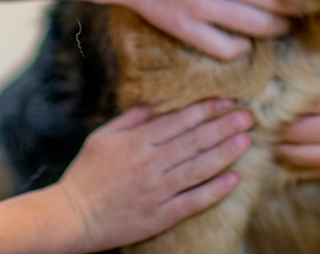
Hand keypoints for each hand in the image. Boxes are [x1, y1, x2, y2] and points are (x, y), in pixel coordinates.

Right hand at [55, 100, 250, 251]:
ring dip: (226, 153)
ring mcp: (156, 191)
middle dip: (224, 126)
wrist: (70, 217)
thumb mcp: (103, 136)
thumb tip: (156, 102)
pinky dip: (214, 190)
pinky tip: (233, 179)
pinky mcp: (159, 216)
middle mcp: (151, 163)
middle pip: (195, 140)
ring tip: (246, 141)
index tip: (228, 100)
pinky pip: (192, 202)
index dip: (207, 109)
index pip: (181, 120)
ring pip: (199, 168)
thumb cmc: (85, 174)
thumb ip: (131, 118)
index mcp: (138, 141)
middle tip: (249, 116)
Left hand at [276, 53, 319, 176]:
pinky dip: (295, 162)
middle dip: (271, 114)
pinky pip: (315, 171)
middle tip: (258, 98)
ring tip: (267, 121)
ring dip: (279, 139)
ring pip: (296, 153)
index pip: (298, 94)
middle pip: (289, 127)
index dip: (277, 85)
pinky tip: (285, 148)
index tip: (266, 72)